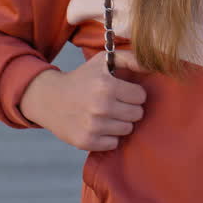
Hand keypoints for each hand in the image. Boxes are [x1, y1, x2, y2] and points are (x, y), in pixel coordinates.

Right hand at [19, 50, 146, 150]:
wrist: (50, 99)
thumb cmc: (82, 78)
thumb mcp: (103, 61)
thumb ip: (130, 58)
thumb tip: (152, 65)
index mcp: (106, 86)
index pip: (141, 96)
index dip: (133, 93)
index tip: (123, 91)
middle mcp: (100, 106)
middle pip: (137, 114)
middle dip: (129, 108)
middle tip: (115, 103)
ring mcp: (93, 126)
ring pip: (127, 129)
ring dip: (120, 122)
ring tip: (106, 114)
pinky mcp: (86, 141)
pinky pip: (114, 143)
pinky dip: (108, 136)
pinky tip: (98, 125)